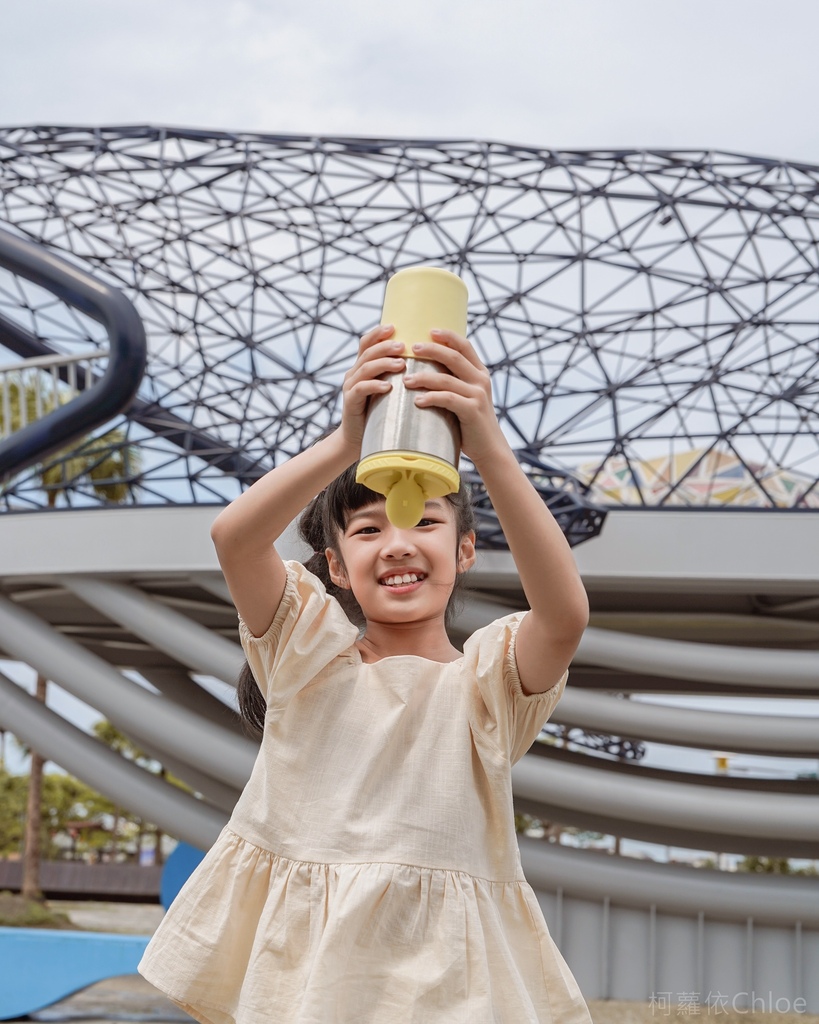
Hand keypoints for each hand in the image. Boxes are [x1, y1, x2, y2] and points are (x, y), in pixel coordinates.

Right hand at [339, 324, 404, 453]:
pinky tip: (388, 386)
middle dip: (386, 346)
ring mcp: (350, 387)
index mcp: (362, 367)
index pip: (367, 343)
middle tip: (404, 346)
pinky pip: (361, 389)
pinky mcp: (350, 402)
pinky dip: (374, 385)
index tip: (395, 327)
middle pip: (368, 352)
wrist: (356, 440)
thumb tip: (429, 363)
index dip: (379, 333)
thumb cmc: (378, 415)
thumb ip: (398, 377)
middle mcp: (354, 373)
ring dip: (384, 363)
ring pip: (365, 368)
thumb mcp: (388, 392)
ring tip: (401, 364)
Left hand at [403, 329, 505, 465]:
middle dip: (432, 350)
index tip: (429, 330)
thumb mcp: (465, 397)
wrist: (489, 448)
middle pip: (454, 357)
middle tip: (412, 348)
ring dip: (424, 377)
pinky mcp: (472, 410)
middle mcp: (480, 380)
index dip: (448, 336)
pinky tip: (417, 401)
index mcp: (479, 373)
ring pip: (447, 378)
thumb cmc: (470, 423)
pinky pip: (448, 399)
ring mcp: (477, 394)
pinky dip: (431, 398)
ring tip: (406, 380)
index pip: (464, 346)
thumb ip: (453, 383)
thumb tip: (425, 371)